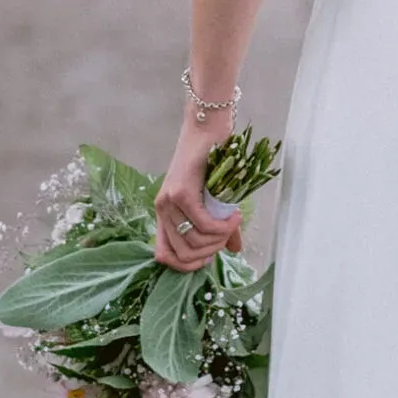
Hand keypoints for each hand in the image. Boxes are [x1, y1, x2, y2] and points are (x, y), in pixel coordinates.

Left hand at [154, 122, 244, 270]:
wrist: (207, 131)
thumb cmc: (211, 163)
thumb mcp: (213, 201)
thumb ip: (220, 228)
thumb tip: (234, 250)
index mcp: (165, 215)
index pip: (164, 256)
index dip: (187, 266)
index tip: (210, 256)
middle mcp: (162, 211)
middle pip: (183, 254)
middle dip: (211, 252)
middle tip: (227, 237)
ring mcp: (169, 202)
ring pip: (195, 241)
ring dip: (220, 238)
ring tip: (234, 222)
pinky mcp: (181, 193)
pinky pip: (205, 224)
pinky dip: (224, 226)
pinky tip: (235, 216)